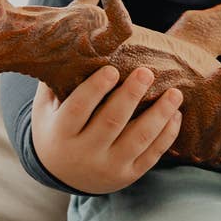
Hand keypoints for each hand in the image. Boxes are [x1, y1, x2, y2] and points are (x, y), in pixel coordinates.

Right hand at [30, 64, 182, 193]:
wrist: (61, 175)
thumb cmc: (55, 128)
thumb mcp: (45, 108)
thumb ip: (54, 82)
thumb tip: (69, 45)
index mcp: (61, 134)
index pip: (77, 109)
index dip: (95, 89)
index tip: (112, 69)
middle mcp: (84, 154)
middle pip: (111, 122)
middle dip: (131, 96)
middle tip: (147, 72)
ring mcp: (107, 168)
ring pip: (137, 140)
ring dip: (159, 115)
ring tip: (175, 93)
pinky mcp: (127, 175)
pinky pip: (151, 155)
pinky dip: (167, 135)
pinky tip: (175, 115)